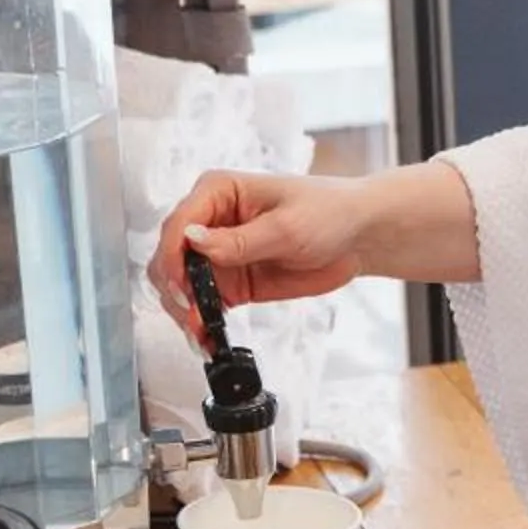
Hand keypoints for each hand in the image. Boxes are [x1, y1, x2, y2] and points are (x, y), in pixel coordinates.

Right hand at [149, 170, 368, 329]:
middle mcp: (210, 221)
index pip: (178, 225)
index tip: (182, 286)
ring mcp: (218, 254)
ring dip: (183, 310)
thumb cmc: (328, 212)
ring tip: (201, 332)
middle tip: (193, 314)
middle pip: (169, 257)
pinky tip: (208, 337)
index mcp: (218, 192)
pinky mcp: (231, 281)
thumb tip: (194, 241)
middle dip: (174, 289)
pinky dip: (200, 321)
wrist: (358, 237)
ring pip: (179, 285)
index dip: (173, 258)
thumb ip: (239, 240)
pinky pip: (203, 303)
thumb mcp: (286, 227)